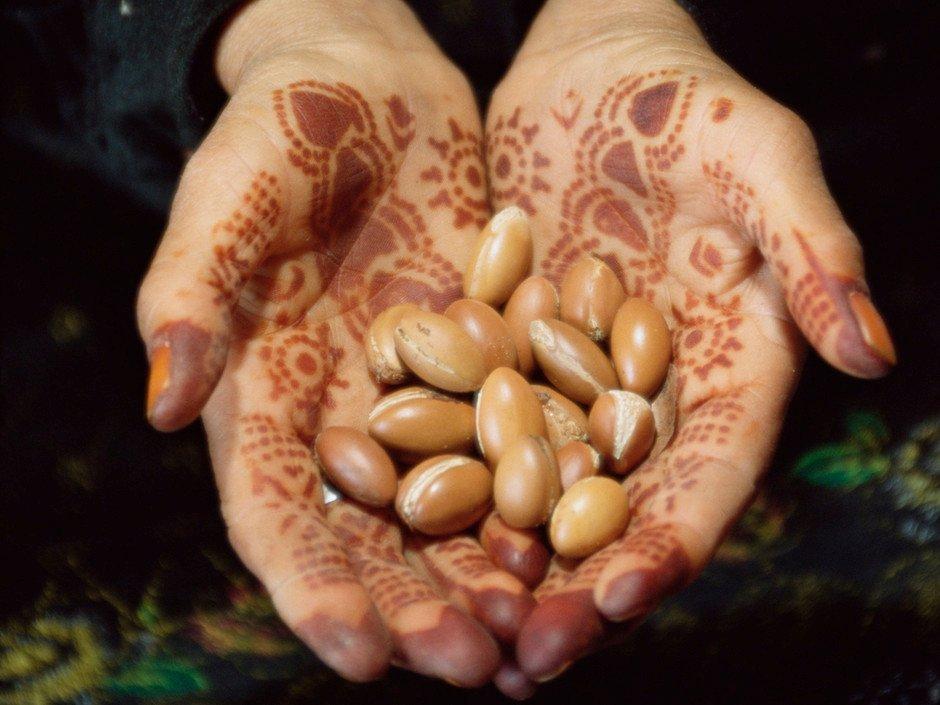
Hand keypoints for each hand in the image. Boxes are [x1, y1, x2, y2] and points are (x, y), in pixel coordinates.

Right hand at [136, 0, 533, 684]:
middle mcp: (337, 416)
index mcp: (260, 396)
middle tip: (469, 667)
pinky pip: (509, 442)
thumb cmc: (283, 129)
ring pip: (446, 509)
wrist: (374, 87)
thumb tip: (160, 406)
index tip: (355, 655)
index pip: (275, 512)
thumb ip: (190, 294)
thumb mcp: (229, 197)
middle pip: (368, 535)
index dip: (311, 586)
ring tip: (530, 635)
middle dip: (414, 608)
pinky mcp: (480, 366)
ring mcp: (414, 397)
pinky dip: (537, 496)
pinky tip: (578, 541)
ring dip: (484, 577)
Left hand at [483, 0, 895, 680]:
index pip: (707, 470)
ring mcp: (566, 378)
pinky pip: (466, 422)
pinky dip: (441, 477)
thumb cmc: (692, 103)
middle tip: (527, 657)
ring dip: (502, 559)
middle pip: (616, 504)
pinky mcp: (498, 350)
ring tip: (462, 627)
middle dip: (575, 583)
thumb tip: (872, 353)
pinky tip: (400, 526)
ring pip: (538, 485)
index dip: (673, 538)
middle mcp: (643, 390)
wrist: (595, 69)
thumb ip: (815, 249)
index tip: (625, 597)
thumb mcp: (763, 158)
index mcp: (722, 365)